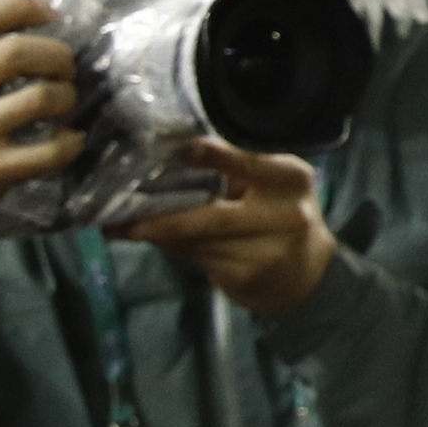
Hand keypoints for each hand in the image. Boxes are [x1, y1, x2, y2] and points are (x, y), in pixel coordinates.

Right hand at [0, 0, 84, 288]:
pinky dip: (69, 143)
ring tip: (67, 101)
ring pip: (40, 98)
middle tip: (66, 64)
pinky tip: (70, 139)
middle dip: (55, 53)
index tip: (50, 10)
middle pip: (16, 51)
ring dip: (67, 96)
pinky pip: (46, 151)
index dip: (21, 6)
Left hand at [117, 141, 334, 320]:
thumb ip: (235, 170)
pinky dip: (171, 246)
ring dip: (156, 232)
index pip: (249, 163)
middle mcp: (283, 215)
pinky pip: (196, 257)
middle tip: (123, 217)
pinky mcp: (244, 277)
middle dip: (164, 218)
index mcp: (289, 179)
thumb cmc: (280, 214)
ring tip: (121, 225)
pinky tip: (149, 238)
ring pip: (196, 240)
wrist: (307, 275)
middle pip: (212, 216)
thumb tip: (177, 153)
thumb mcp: (271, 185)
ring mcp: (264, 252)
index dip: (215, 156)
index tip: (182, 149)